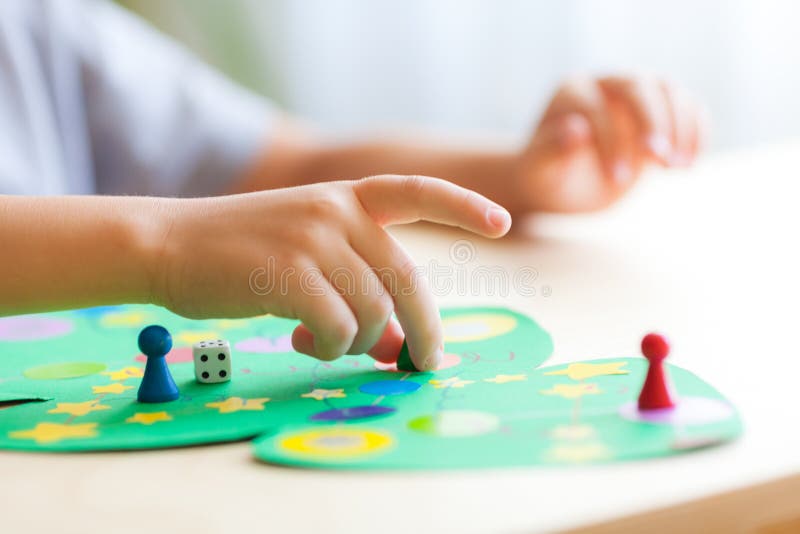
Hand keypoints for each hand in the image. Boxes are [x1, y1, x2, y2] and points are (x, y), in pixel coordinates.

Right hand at [153, 175, 510, 369]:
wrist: (167, 243)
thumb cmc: (239, 252)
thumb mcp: (307, 256)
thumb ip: (358, 287)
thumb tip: (403, 344)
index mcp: (346, 197)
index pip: (416, 192)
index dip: (463, 207)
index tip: (501, 224)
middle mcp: (336, 210)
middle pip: (407, 279)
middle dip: (425, 329)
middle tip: (426, 361)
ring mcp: (313, 238)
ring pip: (373, 310)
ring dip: (358, 341)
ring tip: (323, 341)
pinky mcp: (288, 273)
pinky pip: (338, 328)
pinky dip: (328, 347)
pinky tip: (300, 340)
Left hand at [512, 76, 706, 212]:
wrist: (566, 183)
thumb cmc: (549, 176)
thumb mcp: (542, 171)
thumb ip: (551, 151)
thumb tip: (576, 131)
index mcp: (572, 91)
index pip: (597, 106)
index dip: (610, 141)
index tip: (617, 179)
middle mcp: (606, 83)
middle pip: (638, 85)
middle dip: (652, 122)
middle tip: (659, 161)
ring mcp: (637, 92)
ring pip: (669, 90)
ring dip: (681, 127)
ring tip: (676, 168)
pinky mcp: (662, 109)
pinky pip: (689, 107)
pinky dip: (697, 132)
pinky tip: (689, 163)